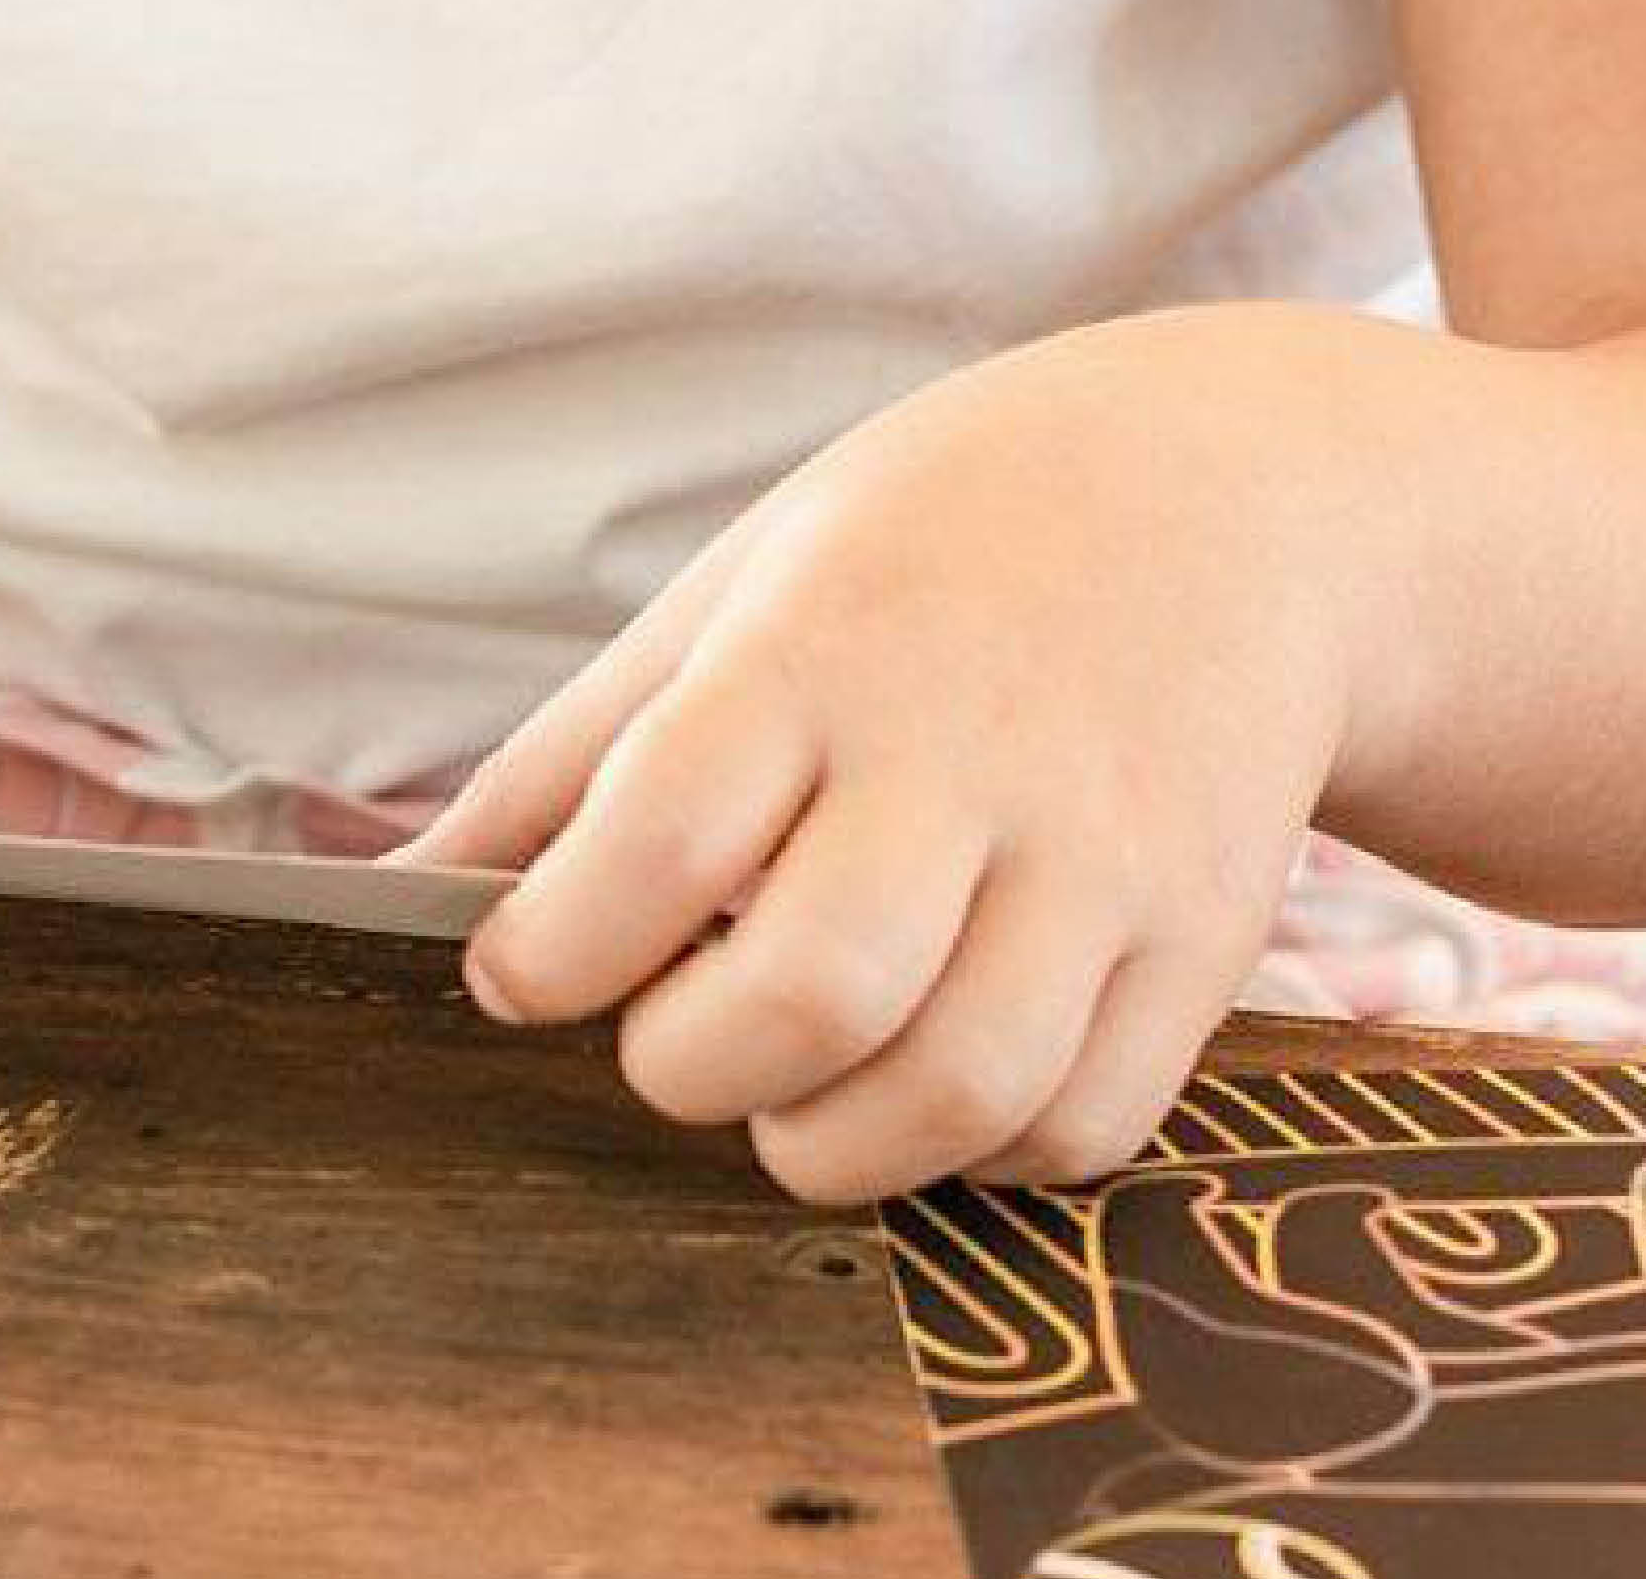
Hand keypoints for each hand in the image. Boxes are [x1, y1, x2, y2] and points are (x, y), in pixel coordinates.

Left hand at [387, 309, 1363, 1206]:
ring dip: (831, 1144)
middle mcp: (978, 752)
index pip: (664, 836)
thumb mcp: (745, 575)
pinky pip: (1084, 1126)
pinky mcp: (1212, 938)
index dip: (556, 947)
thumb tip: (408, 889)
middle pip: (815, 993)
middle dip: (695, 1068)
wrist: (1237, 495)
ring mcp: (1112, 853)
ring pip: (959, 1092)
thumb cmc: (945, 535)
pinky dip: (979, 1152)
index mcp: (830, 643)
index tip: (518, 975)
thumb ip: (583, 747)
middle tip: (670, 1039)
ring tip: (788, 1088)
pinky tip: (927, 1079)